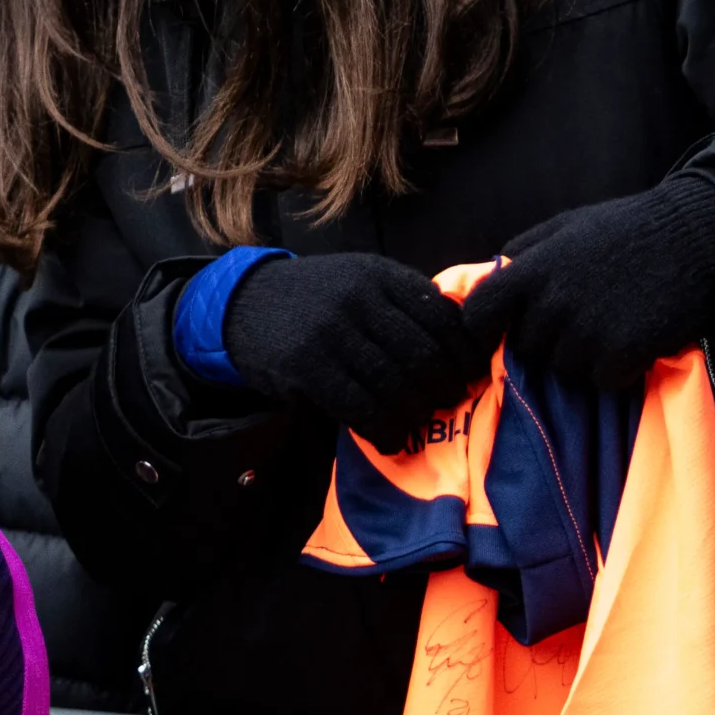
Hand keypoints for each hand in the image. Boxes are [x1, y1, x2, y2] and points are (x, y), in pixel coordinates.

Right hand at [220, 253, 483, 454]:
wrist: (244, 305)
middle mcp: (358, 299)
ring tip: (417, 423)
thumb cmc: (315, 298)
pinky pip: (361, 407)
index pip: (442, 319)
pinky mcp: (307, 366)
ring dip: (415, 413)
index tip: (470, 376)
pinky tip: (389, 438)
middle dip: (444, 388)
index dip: (464, 355)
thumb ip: (405, 300)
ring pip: (395, 385)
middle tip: (447, 403)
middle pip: (423, 355)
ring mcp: (331, 332)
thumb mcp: (361, 279)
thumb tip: (466, 338)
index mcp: (380, 275)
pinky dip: (383, 429)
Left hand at [460, 173, 714, 388]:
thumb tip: (488, 277)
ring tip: (610, 327)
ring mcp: (586, 330)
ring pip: (563, 369)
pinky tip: (633, 343)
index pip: (479, 313)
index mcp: (531, 269)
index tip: (499, 332)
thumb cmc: (626, 229)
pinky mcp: (622, 353)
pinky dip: (617, 370)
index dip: (483, 328)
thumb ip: (523, 253)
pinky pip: (602, 381)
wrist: (695, 236)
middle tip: (581, 321)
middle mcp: (551, 302)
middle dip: (546, 341)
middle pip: (525, 348)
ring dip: (583, 358)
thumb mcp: (565, 227)